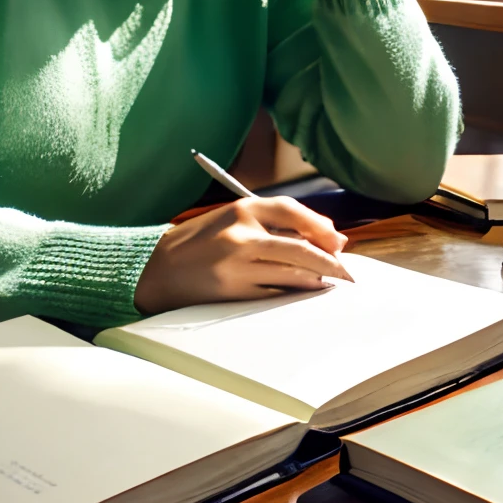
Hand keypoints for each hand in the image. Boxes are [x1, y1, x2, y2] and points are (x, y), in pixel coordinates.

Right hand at [134, 196, 349, 313]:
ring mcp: (239, 265)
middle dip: (330, 261)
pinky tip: (303, 292)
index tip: (338, 240)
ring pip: (293, 273)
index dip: (320, 226)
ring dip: (315, 279)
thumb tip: (322, 236)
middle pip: (301, 247)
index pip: (292, 210)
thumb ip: (269, 223)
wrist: (156, 268)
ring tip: (327, 282)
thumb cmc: (198, 242)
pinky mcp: (235, 292)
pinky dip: (294, 293)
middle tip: (347, 272)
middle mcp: (242, 235)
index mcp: (241, 209)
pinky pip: (276, 293)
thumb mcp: (230, 220)